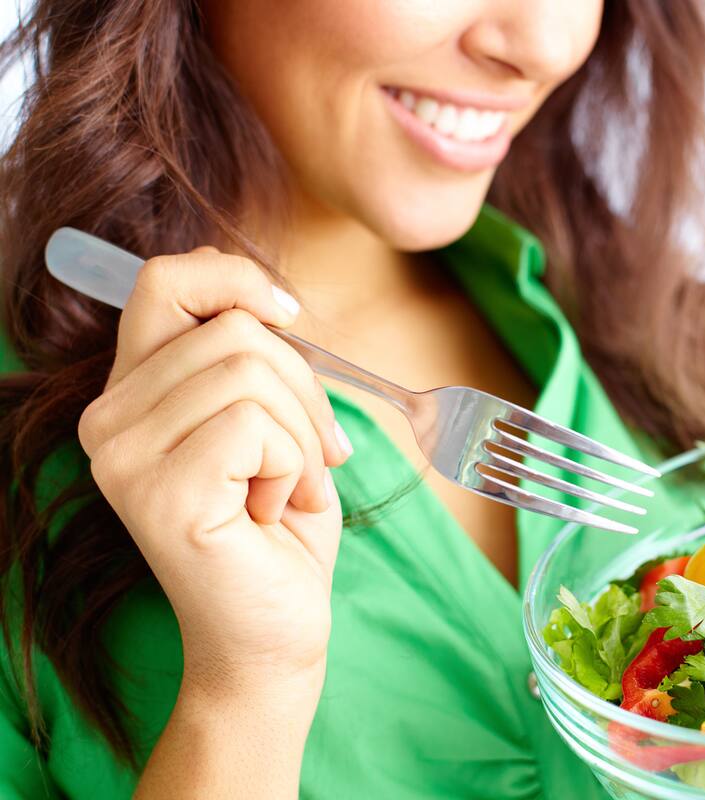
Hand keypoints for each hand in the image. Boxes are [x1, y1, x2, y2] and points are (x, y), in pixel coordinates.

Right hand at [78, 248, 351, 703]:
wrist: (274, 631)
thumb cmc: (280, 524)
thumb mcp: (273, 422)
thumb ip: (253, 360)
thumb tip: (273, 300)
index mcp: (132, 393)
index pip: (165, 281)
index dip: (237, 278)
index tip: (290, 314)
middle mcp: (108, 420)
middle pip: (233, 328)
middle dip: (304, 387)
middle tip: (318, 455)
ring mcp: (124, 457)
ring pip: (250, 371)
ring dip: (303, 434)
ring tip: (291, 489)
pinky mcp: (158, 492)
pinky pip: (254, 424)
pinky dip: (294, 465)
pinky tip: (274, 510)